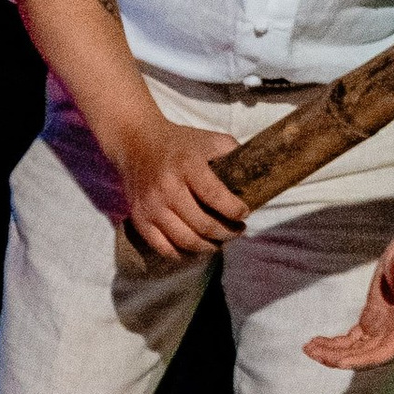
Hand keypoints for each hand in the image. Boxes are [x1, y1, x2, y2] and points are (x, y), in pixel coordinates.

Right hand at [114, 118, 247, 263]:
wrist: (136, 142)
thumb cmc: (181, 143)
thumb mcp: (209, 139)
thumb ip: (233, 152)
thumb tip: (257, 173)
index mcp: (187, 165)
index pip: (215, 196)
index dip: (235, 210)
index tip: (245, 214)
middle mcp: (167, 187)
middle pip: (202, 224)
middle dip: (227, 232)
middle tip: (238, 230)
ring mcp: (151, 206)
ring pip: (185, 240)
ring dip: (209, 247)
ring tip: (220, 241)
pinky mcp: (139, 219)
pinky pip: (164, 248)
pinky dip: (183, 254)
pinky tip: (196, 247)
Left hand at [303, 207, 393, 369]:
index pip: (386, 351)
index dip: (363, 360)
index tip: (339, 362)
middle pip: (367, 355)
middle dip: (340, 358)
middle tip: (313, 352)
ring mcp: (384, 325)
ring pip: (358, 349)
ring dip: (334, 353)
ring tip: (309, 348)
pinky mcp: (373, 317)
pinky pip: (353, 338)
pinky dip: (336, 343)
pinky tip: (318, 342)